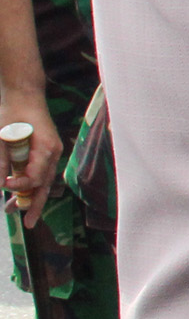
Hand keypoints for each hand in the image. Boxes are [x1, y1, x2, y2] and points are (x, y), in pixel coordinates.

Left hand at [1, 94, 59, 224]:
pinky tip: (16, 192)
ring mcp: (51, 152)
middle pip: (44, 184)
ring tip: (13, 211)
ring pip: (42, 180)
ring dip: (28, 196)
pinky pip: (39, 172)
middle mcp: (53, 153)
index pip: (35, 177)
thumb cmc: (12, 112)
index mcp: (46, 149)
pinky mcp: (45, 151)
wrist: (24, 94)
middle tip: (27, 223)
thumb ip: (1, 161)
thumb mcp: (1, 137)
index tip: (3, 185)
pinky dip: (29, 184)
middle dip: (34, 204)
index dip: (18, 186)